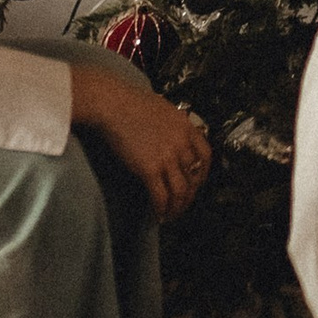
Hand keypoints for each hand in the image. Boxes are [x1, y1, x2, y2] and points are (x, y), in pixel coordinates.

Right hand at [72, 63, 212, 219]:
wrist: (112, 103)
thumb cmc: (130, 102)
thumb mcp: (163, 109)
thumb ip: (173, 126)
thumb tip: (172, 139)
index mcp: (186, 127)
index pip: (205, 155)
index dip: (203, 172)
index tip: (197, 182)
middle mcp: (181, 143)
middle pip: (194, 176)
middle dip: (189, 195)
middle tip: (181, 205)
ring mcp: (167, 157)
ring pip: (181, 191)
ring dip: (177, 207)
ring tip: (171, 215)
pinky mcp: (149, 169)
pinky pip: (160, 196)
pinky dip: (161, 209)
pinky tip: (157, 215)